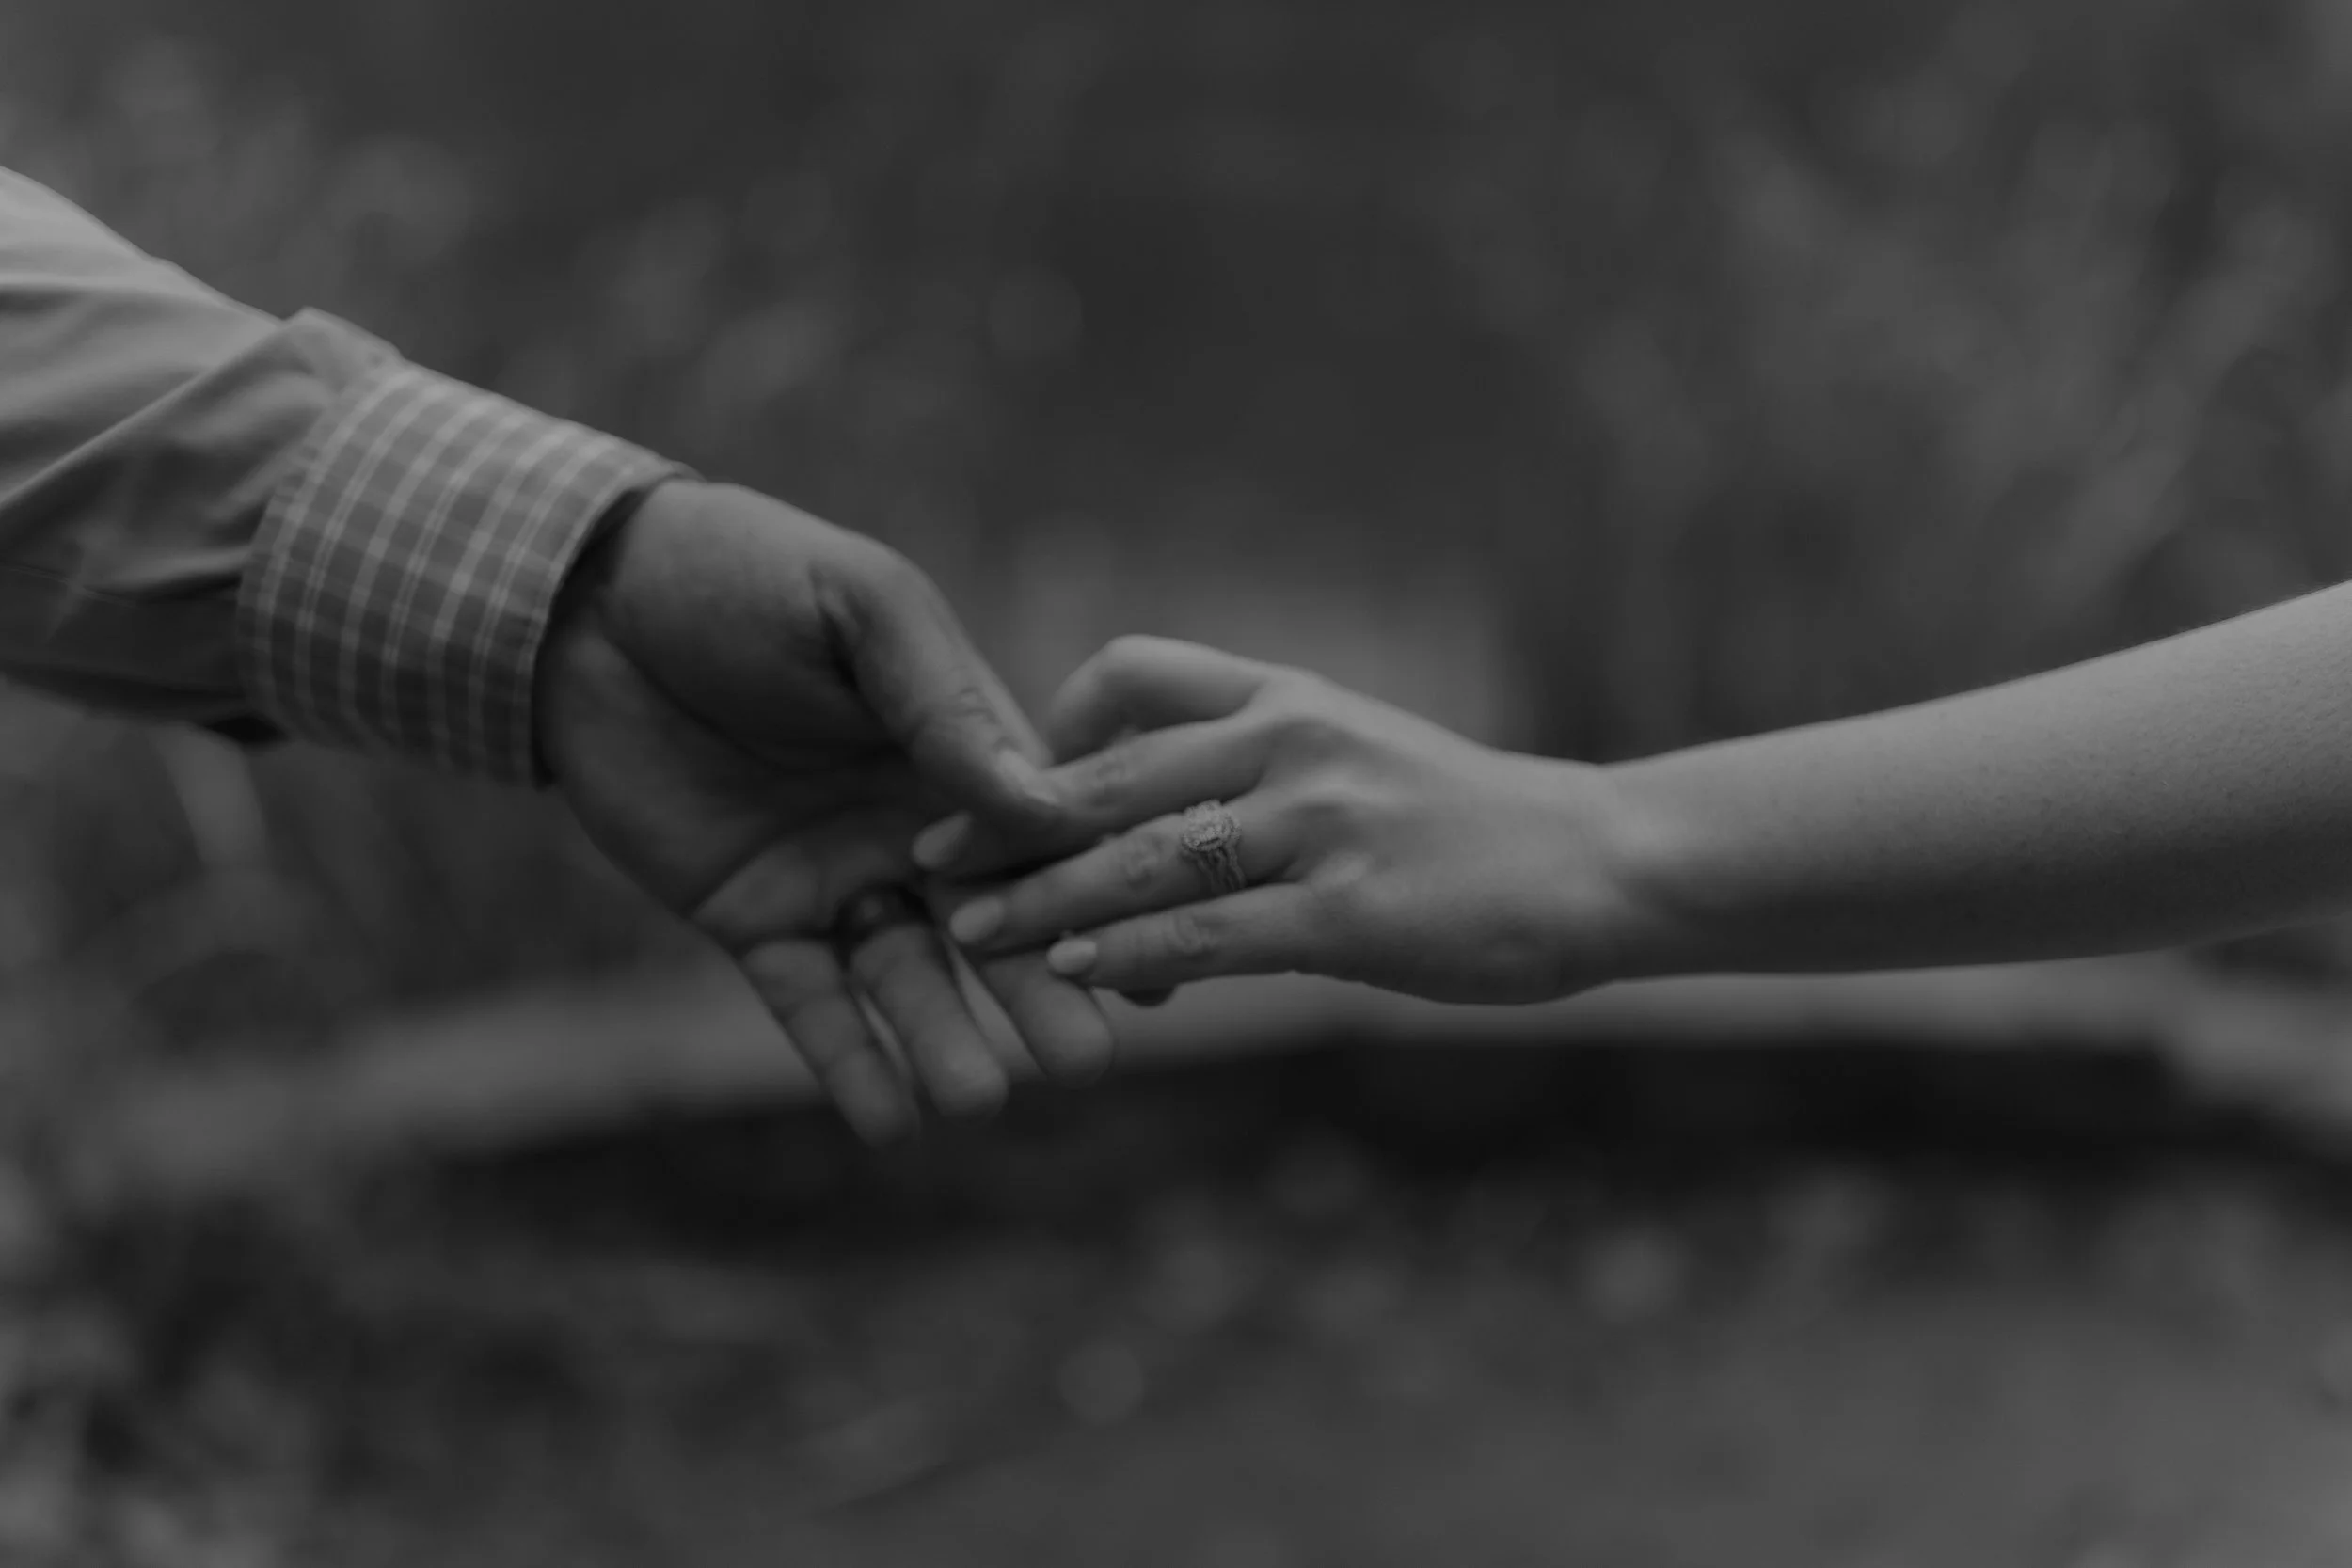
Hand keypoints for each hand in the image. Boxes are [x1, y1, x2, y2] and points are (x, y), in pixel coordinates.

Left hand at [534, 480, 1111, 1139]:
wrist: (584, 599)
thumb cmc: (740, 573)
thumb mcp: (860, 606)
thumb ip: (945, 699)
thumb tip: (1040, 802)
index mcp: (957, 748)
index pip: (1044, 838)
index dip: (1094, 900)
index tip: (1149, 961)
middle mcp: (912, 828)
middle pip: (993, 925)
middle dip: (1040, 992)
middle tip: (1086, 1061)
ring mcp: (834, 877)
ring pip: (907, 977)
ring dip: (945, 1040)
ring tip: (978, 1099)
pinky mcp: (753, 916)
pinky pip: (809, 999)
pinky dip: (848, 1059)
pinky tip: (889, 1120)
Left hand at [913, 636, 1637, 1002]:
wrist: (1599, 864)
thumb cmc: (1467, 827)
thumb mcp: (1355, 765)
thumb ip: (1249, 788)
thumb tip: (1138, 862)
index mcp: (1286, 695)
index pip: (1130, 671)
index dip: (1047, 725)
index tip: (1002, 786)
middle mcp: (1293, 741)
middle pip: (1111, 772)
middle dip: (1006, 822)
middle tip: (926, 861)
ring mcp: (1322, 823)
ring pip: (1146, 857)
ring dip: (1044, 899)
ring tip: (968, 931)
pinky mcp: (1350, 912)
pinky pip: (1214, 932)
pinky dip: (1134, 953)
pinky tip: (1080, 975)